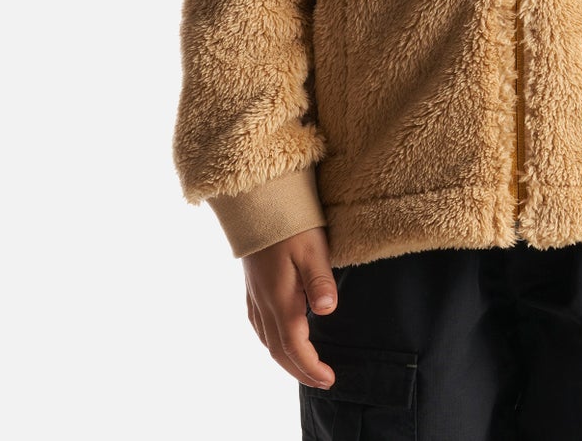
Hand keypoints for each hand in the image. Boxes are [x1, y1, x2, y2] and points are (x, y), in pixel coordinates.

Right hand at [242, 225, 340, 387]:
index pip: (294, 345)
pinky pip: (259, 327)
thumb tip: (328, 310)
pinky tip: (281, 339)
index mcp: (280, 298)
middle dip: (300, 370)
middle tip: (323, 381)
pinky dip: (273, 342)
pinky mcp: (252, 288)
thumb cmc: (289, 222)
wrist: (257, 201)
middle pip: (278, 350)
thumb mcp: (313, 247)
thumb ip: (320, 280)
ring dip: (286, 359)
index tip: (329, 378)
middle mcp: (263, 303)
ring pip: (267, 341)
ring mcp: (255, 296)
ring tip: (306, 367)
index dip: (311, 367)